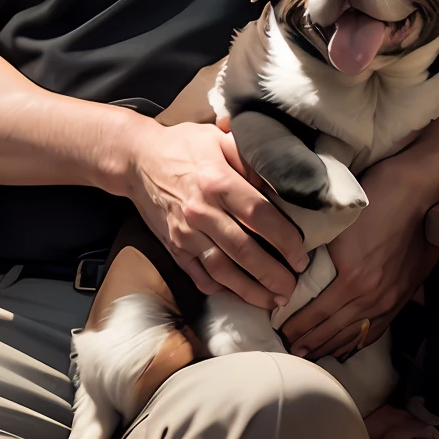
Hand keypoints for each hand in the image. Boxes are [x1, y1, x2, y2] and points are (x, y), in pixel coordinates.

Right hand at [125, 118, 308, 309]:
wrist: (136, 159)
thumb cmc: (183, 146)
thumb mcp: (219, 137)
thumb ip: (250, 157)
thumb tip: (280, 180)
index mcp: (217, 181)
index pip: (259, 216)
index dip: (284, 239)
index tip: (301, 255)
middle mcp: (200, 211)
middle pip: (244, 251)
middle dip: (272, 274)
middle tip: (292, 287)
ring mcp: (184, 233)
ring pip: (222, 271)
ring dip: (250, 290)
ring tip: (273, 300)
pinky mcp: (173, 247)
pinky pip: (199, 275)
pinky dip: (220, 289)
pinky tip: (239, 294)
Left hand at [280, 154, 438, 358]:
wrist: (417, 192)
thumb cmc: (375, 199)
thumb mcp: (337, 226)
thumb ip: (320, 254)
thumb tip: (298, 271)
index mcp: (353, 279)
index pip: (317, 312)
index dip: (297, 325)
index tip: (281, 331)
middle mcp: (372, 295)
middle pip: (334, 328)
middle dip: (310, 341)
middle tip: (292, 351)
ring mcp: (390, 298)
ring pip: (356, 332)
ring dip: (332, 345)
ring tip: (313, 354)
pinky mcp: (403, 295)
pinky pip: (378, 327)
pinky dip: (360, 340)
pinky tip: (348, 347)